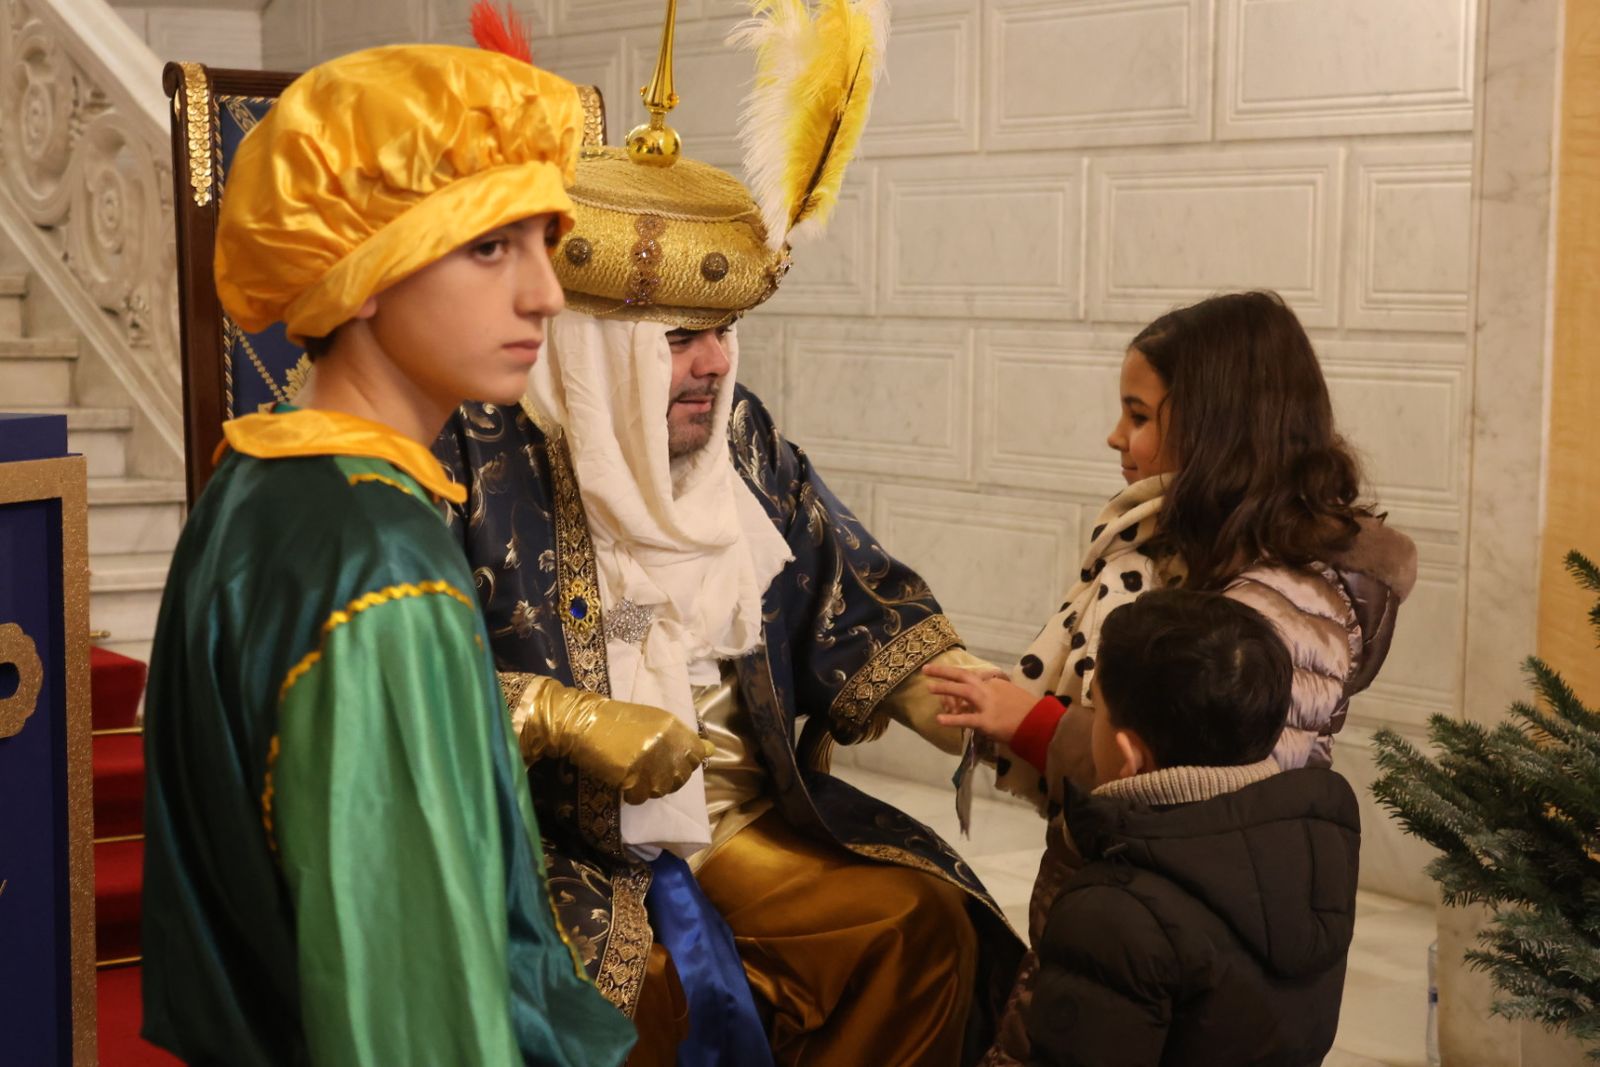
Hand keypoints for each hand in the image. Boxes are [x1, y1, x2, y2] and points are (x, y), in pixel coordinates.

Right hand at [611, 707, 715, 804]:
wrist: (587, 722)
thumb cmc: (618, 719)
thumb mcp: (655, 720)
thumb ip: (682, 738)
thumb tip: (711, 750)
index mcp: (674, 728)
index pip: (698, 756)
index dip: (687, 763)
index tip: (674, 763)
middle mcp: (667, 746)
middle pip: (681, 777)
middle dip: (668, 777)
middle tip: (649, 770)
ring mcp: (651, 764)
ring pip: (662, 790)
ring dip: (650, 786)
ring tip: (635, 774)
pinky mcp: (632, 779)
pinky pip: (641, 798)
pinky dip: (633, 795)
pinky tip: (624, 782)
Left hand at [921, 663, 1039, 745]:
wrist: (1040, 722)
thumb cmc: (1029, 710)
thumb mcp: (1013, 693)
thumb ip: (998, 690)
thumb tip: (989, 688)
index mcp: (995, 684)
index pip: (972, 677)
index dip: (957, 677)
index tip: (947, 675)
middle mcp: (989, 690)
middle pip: (964, 676)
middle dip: (944, 672)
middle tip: (926, 669)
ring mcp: (987, 705)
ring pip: (963, 692)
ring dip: (945, 688)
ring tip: (929, 687)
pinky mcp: (987, 721)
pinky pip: (967, 719)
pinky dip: (952, 719)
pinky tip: (939, 719)